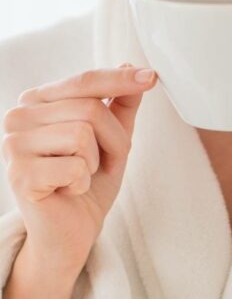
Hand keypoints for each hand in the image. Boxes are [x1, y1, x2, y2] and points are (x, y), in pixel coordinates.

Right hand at [1, 64, 156, 278]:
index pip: (84, 81)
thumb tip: (130, 65)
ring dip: (96, 161)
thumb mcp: (112, 137)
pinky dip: (83, 182)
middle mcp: (19, 116)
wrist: (69, 233)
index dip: (120, 80)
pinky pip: (75, 165)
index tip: (151, 76)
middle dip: (113, 139)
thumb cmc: (87, 182)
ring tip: (81, 175)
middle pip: (90, 108)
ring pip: (83, 134)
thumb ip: (120, 103)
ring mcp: (13, 145)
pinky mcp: (19, 174)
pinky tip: (67, 190)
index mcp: (38, 100)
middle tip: (103, 162)